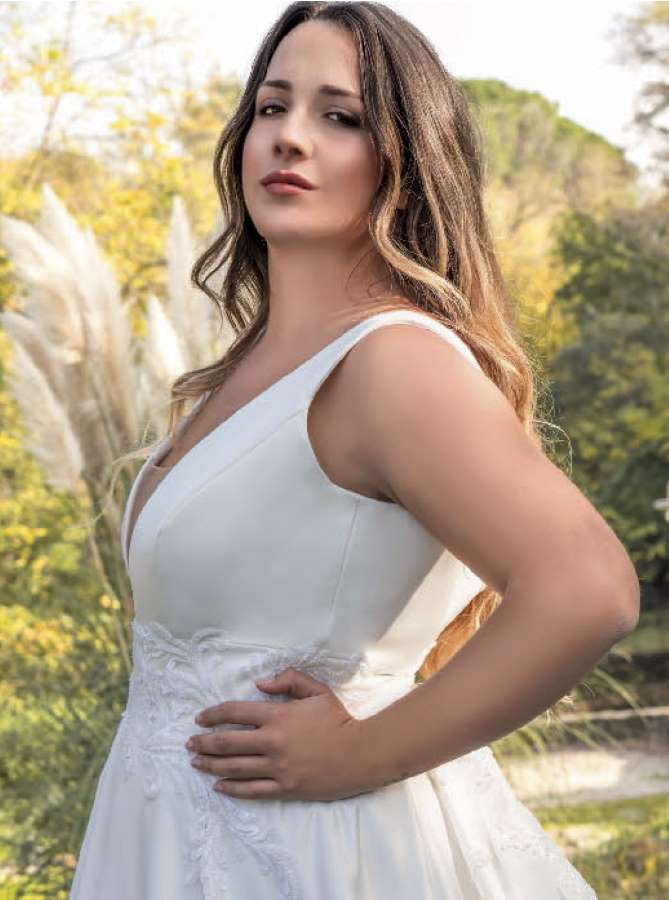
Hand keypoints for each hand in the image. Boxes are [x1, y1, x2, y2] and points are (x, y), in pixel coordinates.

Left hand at [186, 668, 374, 801]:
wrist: (361, 754)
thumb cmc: (338, 719)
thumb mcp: (317, 690)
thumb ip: (288, 680)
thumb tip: (260, 683)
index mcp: (278, 715)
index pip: (235, 712)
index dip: (213, 714)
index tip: (200, 718)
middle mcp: (272, 742)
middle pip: (227, 742)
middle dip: (204, 741)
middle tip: (189, 742)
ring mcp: (277, 768)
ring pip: (234, 767)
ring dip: (210, 764)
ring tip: (196, 761)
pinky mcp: (284, 788)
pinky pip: (252, 790)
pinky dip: (232, 788)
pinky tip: (219, 785)